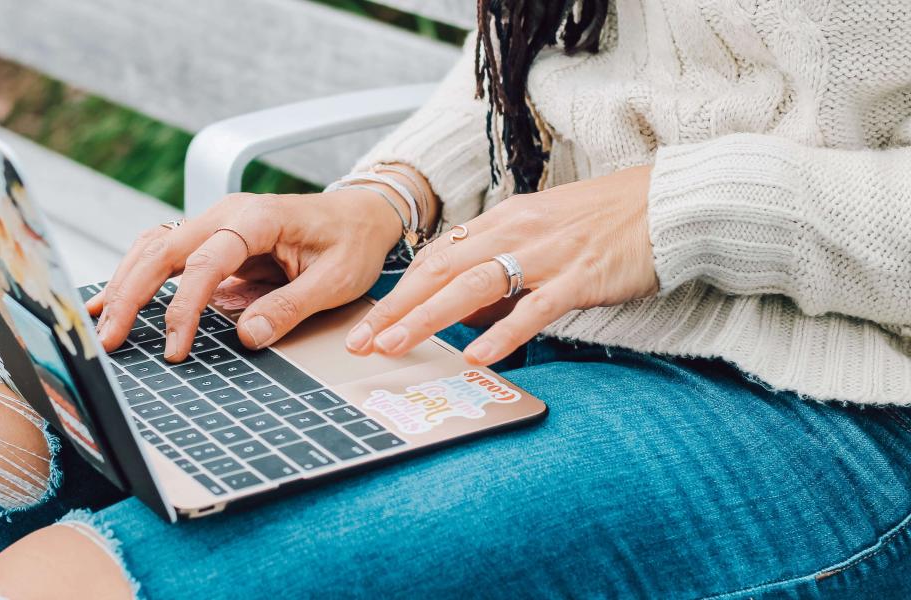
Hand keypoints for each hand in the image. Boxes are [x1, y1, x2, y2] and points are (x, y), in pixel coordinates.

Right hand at [87, 189, 404, 360]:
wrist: (362, 214)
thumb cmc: (352, 243)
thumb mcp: (335, 281)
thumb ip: (290, 307)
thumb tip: (248, 336)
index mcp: (257, 219)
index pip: (206, 264)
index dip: (184, 308)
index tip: (175, 348)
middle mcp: (227, 214)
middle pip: (162, 250)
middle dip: (131, 295)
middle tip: (110, 339)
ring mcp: (215, 223)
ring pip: (154, 247)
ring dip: (125, 284)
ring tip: (102, 324)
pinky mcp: (212, 238)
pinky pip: (165, 252)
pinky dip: (137, 274)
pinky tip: (114, 299)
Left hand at [346, 165, 659, 364]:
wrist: (666, 204)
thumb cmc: (604, 224)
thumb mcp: (540, 238)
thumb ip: (501, 274)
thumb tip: (463, 317)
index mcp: (502, 222)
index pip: (436, 257)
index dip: (398, 291)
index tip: (368, 321)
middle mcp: (515, 233)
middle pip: (440, 270)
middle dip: (395, 307)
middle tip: (361, 340)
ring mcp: (546, 254)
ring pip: (473, 285)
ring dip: (428, 317)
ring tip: (395, 345)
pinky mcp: (580, 276)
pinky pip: (535, 307)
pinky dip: (503, 332)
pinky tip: (478, 355)